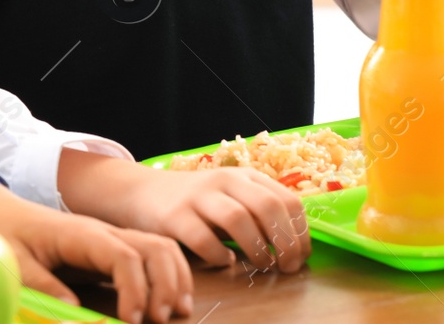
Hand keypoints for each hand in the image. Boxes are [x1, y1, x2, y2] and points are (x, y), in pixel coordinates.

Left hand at [0, 168, 192, 323]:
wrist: (0, 212)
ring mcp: (111, 238)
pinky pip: (151, 255)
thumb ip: (43, 286)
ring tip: (175, 314)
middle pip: (154, 247)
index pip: (123, 255)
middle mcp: (103, 232)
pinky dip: (169, 275)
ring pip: (160, 248)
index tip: (133, 321)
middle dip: (165, 284)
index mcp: (81, 233)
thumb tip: (76, 314)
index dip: (136, 289)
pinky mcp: (112, 249)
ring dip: (174, 279)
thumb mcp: (15, 263)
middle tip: (160, 321)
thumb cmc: (6, 235)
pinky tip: (170, 302)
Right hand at [57, 151, 309, 273]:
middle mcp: (224, 181)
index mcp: (244, 176)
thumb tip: (294, 247)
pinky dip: (219, 255)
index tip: (301, 256)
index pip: (287, 199)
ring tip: (260, 265)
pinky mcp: (174, 216)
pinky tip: (224, 262)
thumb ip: (258, 214)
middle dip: (285, 241)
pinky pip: (204, 239)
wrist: (142, 193)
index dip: (301, 232)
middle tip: (286, 266)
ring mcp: (198, 197)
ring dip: (256, 248)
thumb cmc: (196, 203)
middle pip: (268, 206)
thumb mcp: (230, 198)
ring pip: (239, 219)